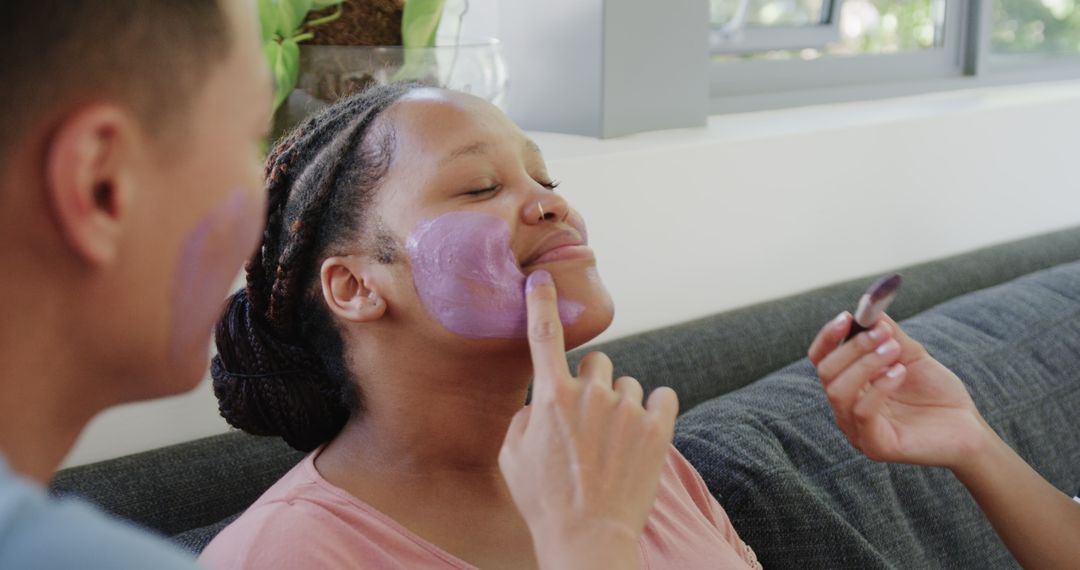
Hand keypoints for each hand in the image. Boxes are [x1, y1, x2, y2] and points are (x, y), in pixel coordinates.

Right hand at [498, 270, 678, 569]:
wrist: (588, 539)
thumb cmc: (544, 501)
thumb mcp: (512, 457)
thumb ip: (524, 416)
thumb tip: (541, 401)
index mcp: (551, 398)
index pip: (544, 336)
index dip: (541, 303)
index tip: (540, 279)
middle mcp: (590, 395)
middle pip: (596, 362)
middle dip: (592, 384)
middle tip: (588, 422)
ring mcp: (627, 411)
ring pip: (627, 384)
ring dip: (621, 404)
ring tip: (613, 443)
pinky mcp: (658, 429)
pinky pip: (662, 396)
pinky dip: (654, 410)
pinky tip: (642, 435)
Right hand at [807, 312, 989, 470]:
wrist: (969, 429)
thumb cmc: (937, 394)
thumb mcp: (911, 356)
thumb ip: (890, 336)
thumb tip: (871, 312)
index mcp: (850, 387)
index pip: (821, 360)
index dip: (828, 337)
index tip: (848, 317)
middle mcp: (846, 409)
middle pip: (826, 372)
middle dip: (853, 347)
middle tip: (883, 332)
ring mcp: (857, 431)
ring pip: (838, 391)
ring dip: (865, 363)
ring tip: (894, 349)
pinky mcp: (875, 447)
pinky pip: (862, 412)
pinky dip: (879, 386)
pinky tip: (900, 372)